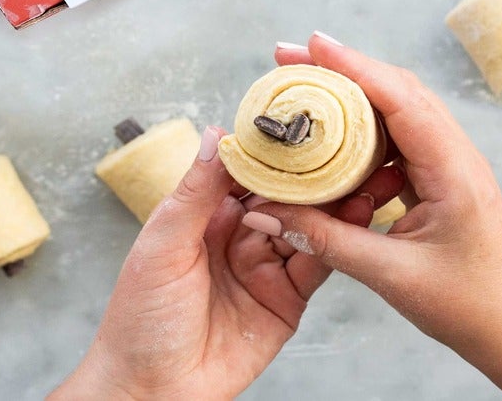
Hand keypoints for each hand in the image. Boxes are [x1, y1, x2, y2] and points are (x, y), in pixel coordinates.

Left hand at [50, 125, 402, 399]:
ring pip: (306, 226)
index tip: (304, 126)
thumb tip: (217, 135)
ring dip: (331, 205)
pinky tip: (352, 220)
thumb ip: (196, 192)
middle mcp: (241, 235)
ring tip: (360, 178)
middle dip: (313, 176)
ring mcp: (266, 266)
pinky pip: (315, 264)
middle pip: (284, 196)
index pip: (250, 172)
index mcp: (208, 214)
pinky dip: (335, 242)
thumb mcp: (164, 243)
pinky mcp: (286, 299)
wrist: (151, 393)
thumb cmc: (140, 317)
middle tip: (346, 149)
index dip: (276, 151)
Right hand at [244, 32, 501, 399]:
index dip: (353, 66)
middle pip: (396, 89)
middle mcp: (455, 153)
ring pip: (397, 109)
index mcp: (453, 168)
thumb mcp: (391, 275)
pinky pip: (398, 138)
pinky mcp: (440, 175)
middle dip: (343, 69)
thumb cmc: (469, 306)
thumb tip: (266, 213)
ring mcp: (449, 161)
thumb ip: (326, 240)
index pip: (400, 98)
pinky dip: (363, 131)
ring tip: (305, 92)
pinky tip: (335, 143)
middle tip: (291, 59)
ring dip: (352, 95)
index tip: (311, 45)